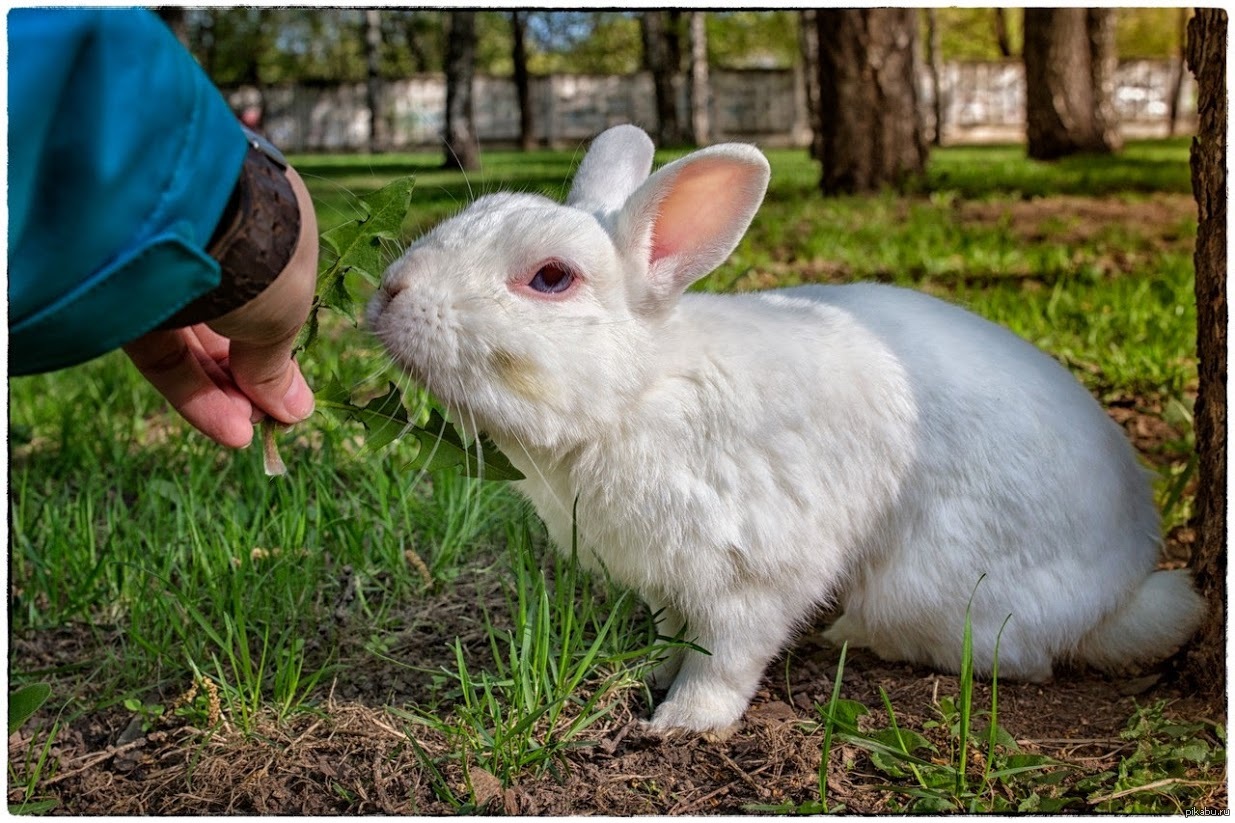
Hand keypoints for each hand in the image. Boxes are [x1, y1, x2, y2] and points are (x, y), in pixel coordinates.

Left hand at [123, 166, 317, 448]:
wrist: (192, 218)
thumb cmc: (264, 255)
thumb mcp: (286, 313)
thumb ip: (278, 363)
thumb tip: (293, 411)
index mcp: (265, 225)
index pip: (269, 297)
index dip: (278, 351)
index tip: (290, 396)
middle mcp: (213, 240)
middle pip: (230, 324)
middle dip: (251, 380)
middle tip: (271, 422)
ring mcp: (164, 266)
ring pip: (194, 341)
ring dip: (224, 393)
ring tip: (249, 433)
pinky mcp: (122, 293)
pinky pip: (161, 349)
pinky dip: (191, 390)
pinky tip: (227, 428)